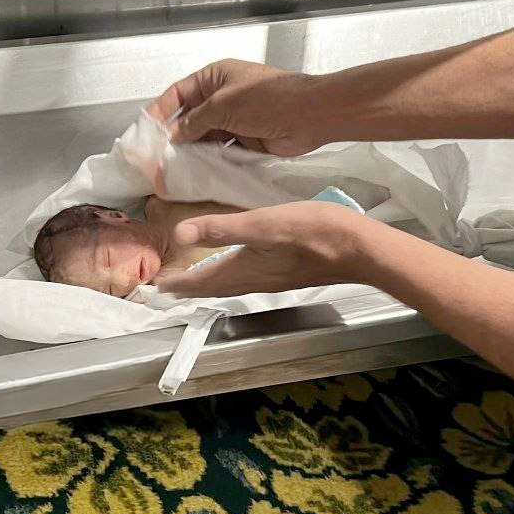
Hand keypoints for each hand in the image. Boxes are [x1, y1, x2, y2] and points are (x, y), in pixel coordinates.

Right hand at [146, 59, 323, 156]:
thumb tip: (171, 135)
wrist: (309, 115)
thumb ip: (194, 121)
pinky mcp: (245, 140)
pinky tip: (195, 174)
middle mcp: (222, 97)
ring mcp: (234, 119)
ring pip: (204, 137)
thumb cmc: (268, 99)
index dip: (160, 111)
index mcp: (215, 77)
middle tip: (154, 156)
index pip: (178, 93)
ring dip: (190, 151)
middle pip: (189, 117)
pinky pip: (220, 151)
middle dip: (173, 136)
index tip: (145, 131)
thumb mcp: (223, 106)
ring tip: (170, 169)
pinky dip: (209, 161)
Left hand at [156, 202, 373, 297]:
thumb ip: (222, 228)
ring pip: (231, 286)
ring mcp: (273, 280)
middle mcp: (254, 281)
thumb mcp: (264, 224)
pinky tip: (237, 268)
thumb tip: (179, 234)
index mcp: (244, 269)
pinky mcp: (287, 274)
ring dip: (209, 285)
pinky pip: (247, 280)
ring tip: (194, 281)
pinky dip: (230, 277)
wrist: (359, 250)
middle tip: (168, 289)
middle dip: (189, 289)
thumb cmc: (314, 232)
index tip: (155, 288)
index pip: (201, 281)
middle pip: (213, 288)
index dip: (178, 284)